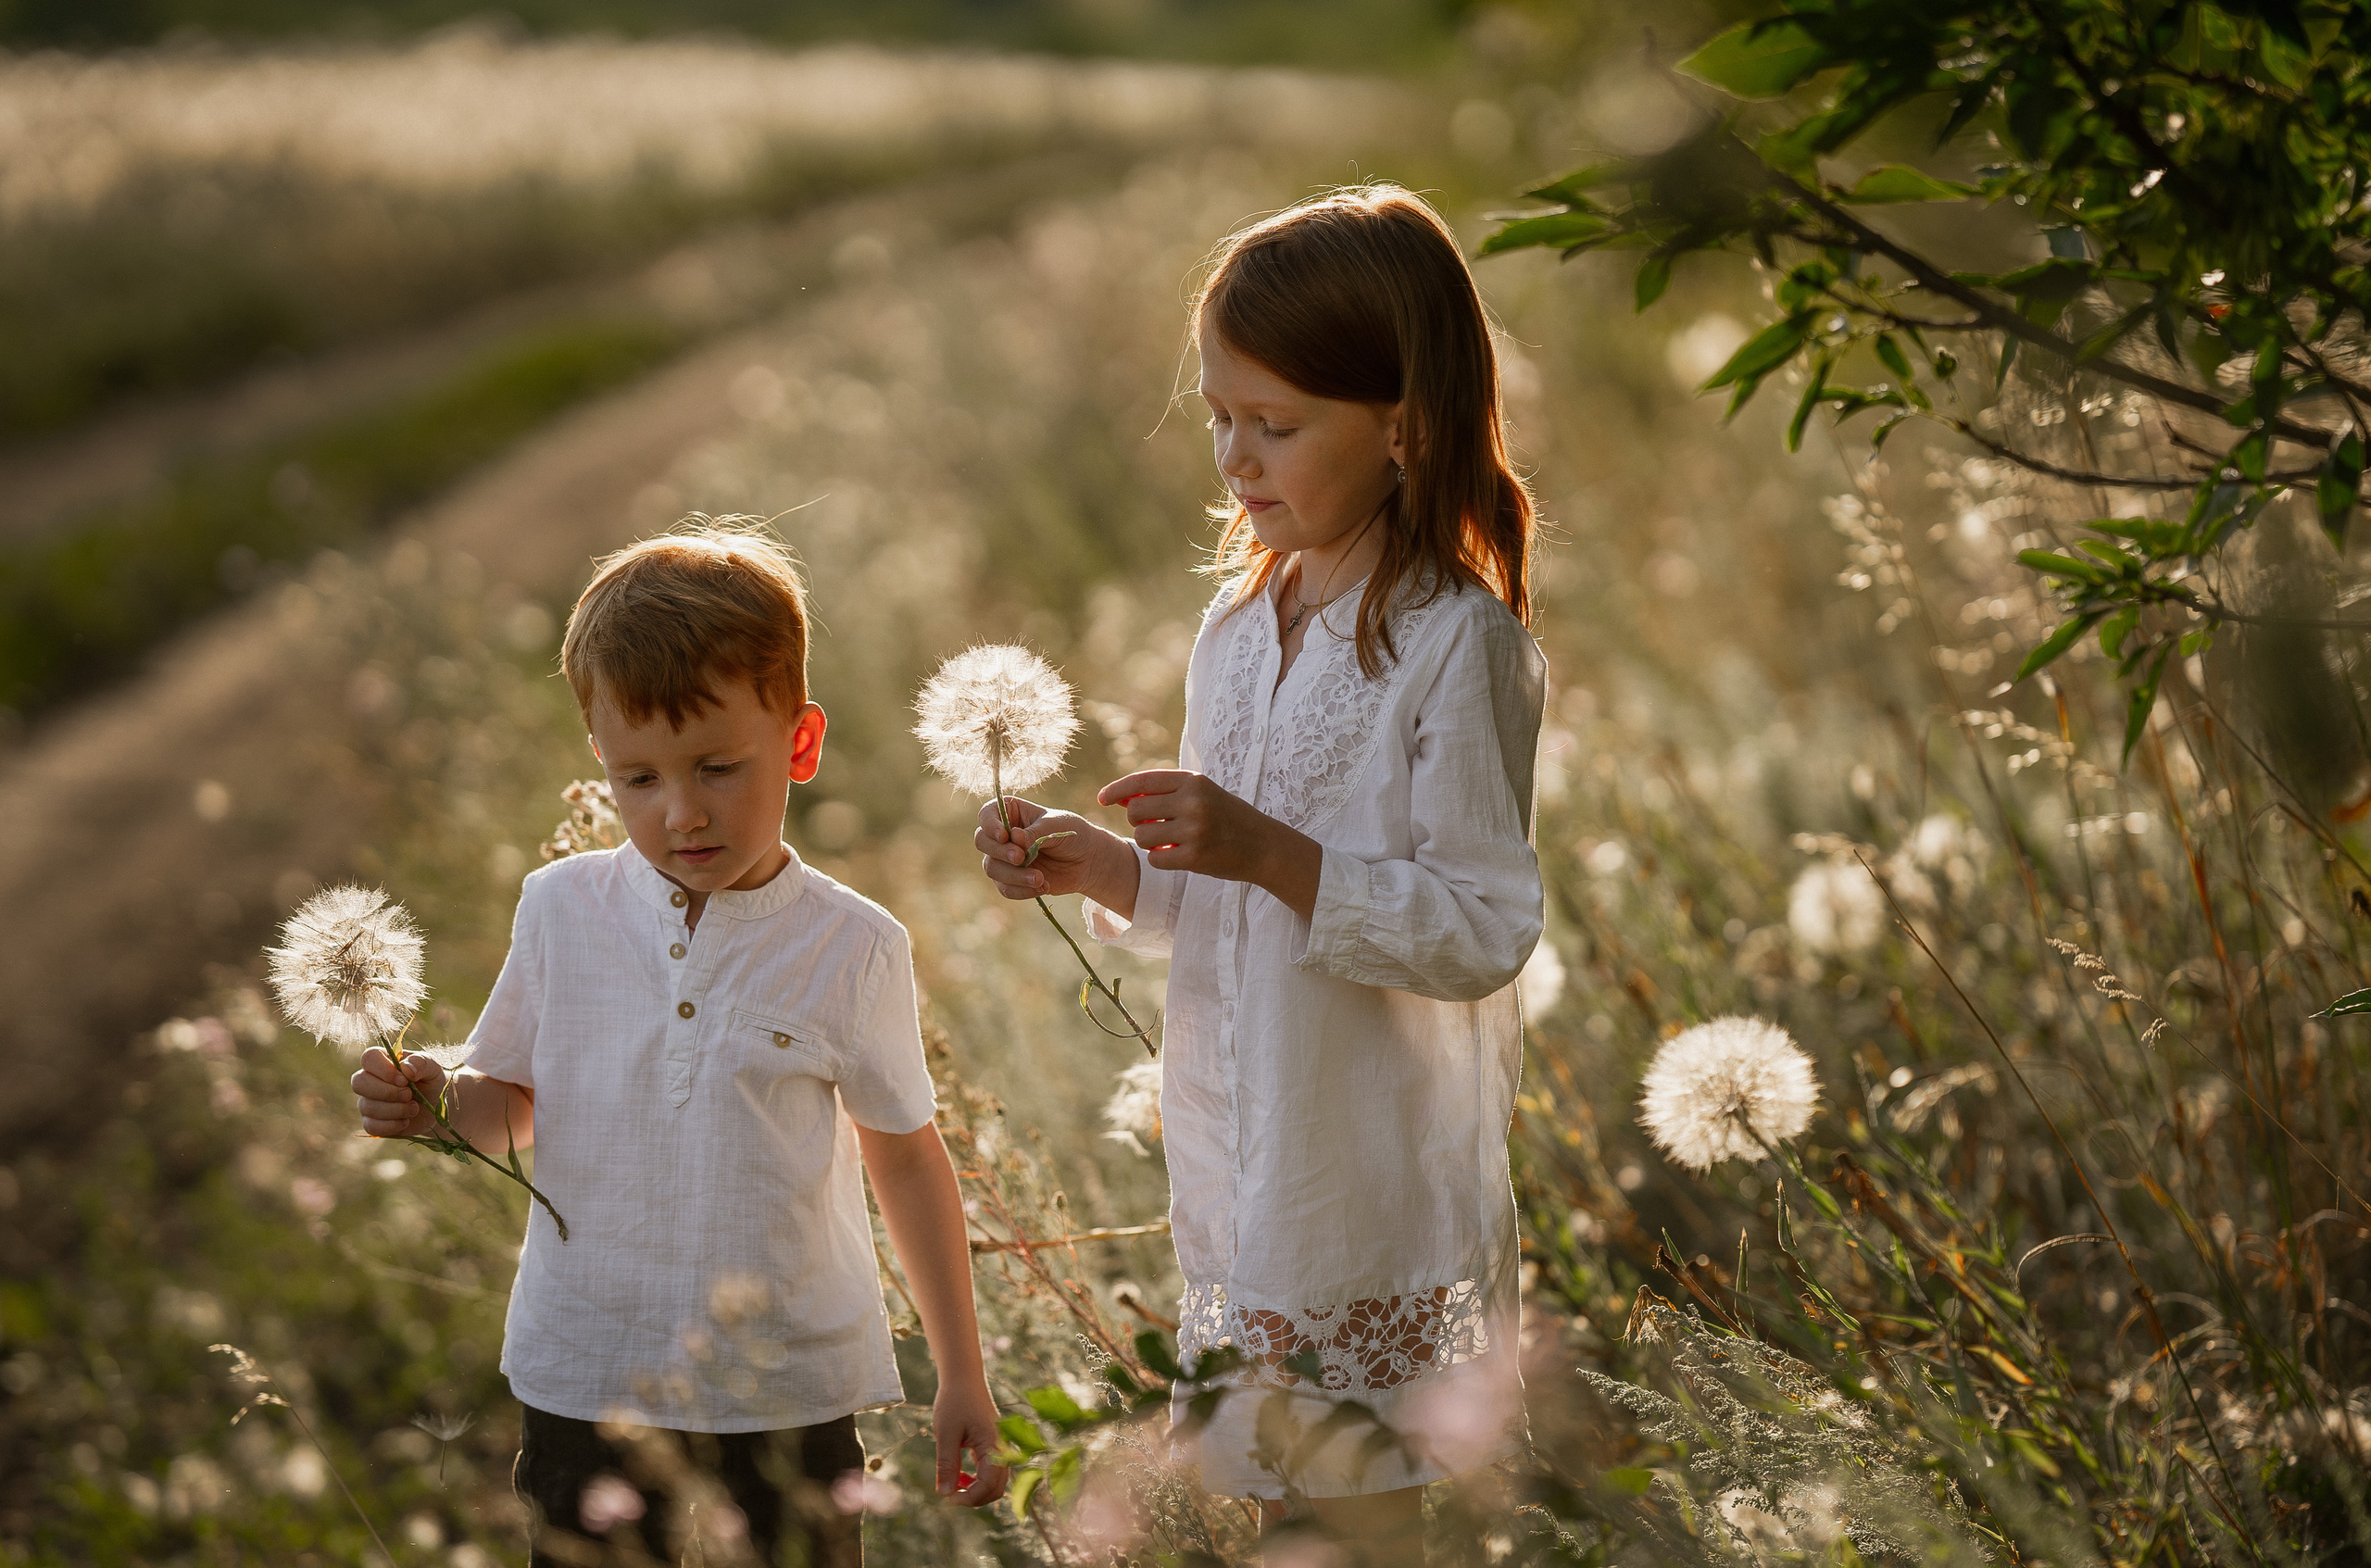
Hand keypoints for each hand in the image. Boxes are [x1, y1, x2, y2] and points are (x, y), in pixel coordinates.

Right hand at [352, 1046, 443, 1138]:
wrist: (435, 1106)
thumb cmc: (430, 1080)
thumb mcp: (432, 1067)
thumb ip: (421, 1062)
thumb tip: (406, 1069)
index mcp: (382, 1061)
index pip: (369, 1058)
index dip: (384, 1070)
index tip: (404, 1080)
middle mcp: (368, 1080)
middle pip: (359, 1082)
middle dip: (387, 1092)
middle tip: (409, 1095)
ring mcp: (367, 1102)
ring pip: (368, 1106)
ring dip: (395, 1110)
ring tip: (414, 1108)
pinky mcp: (371, 1122)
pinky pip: (371, 1126)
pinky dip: (392, 1125)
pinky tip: (406, 1121)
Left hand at [933, 1379, 1007, 1506]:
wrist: (963, 1378)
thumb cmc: (953, 1402)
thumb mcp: (946, 1433)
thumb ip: (947, 1464)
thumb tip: (945, 1494)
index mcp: (993, 1444)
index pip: (990, 1484)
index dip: (970, 1498)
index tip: (948, 1498)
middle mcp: (1002, 1447)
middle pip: (997, 1488)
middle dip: (975, 1498)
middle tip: (950, 1495)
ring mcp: (999, 1447)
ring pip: (995, 1482)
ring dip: (976, 1490)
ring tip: (953, 1483)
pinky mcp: (993, 1446)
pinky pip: (991, 1471)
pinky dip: (977, 1480)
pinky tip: (959, 1475)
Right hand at [975, 796, 1119, 900]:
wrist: (1088, 861)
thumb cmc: (1073, 834)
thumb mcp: (1057, 826)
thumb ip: (1035, 832)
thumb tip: (1015, 838)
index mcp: (1012, 813)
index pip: (986, 815)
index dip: (990, 825)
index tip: (1005, 836)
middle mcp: (1003, 835)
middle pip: (982, 841)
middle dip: (1000, 852)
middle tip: (1021, 857)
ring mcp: (1005, 859)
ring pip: (991, 868)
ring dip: (1014, 875)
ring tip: (1040, 878)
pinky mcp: (1012, 880)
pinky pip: (1005, 888)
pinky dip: (1021, 891)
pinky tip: (1043, 887)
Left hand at [1093, 769, 1298, 876]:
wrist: (1264, 846)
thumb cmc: (1227, 818)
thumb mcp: (1202, 794)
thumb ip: (1165, 793)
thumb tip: (1121, 798)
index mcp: (1194, 780)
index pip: (1142, 780)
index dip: (1117, 789)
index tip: (1103, 798)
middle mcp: (1193, 802)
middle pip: (1136, 810)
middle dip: (1138, 820)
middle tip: (1156, 826)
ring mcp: (1195, 830)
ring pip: (1142, 836)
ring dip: (1150, 842)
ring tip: (1170, 842)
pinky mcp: (1195, 857)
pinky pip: (1155, 859)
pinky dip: (1161, 859)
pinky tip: (1178, 856)